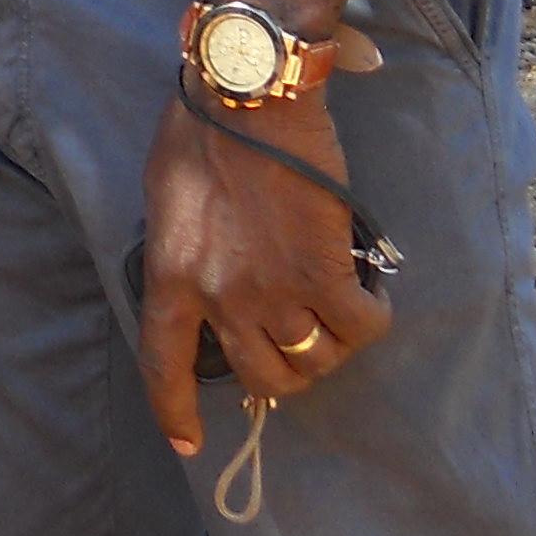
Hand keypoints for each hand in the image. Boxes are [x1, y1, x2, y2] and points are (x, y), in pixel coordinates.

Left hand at [137, 84, 394, 456]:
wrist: (248, 92)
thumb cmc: (201, 126)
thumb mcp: (165, 195)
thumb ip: (180, 249)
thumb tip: (204, 280)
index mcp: (169, 275)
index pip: (164, 363)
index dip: (175, 410)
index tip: (188, 443)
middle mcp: (219, 297)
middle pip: (260, 377)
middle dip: (283, 370)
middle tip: (298, 338)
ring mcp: (273, 290)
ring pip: (313, 361)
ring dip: (330, 345)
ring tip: (337, 311)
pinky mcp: (325, 273)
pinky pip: (361, 328)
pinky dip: (371, 318)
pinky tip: (370, 293)